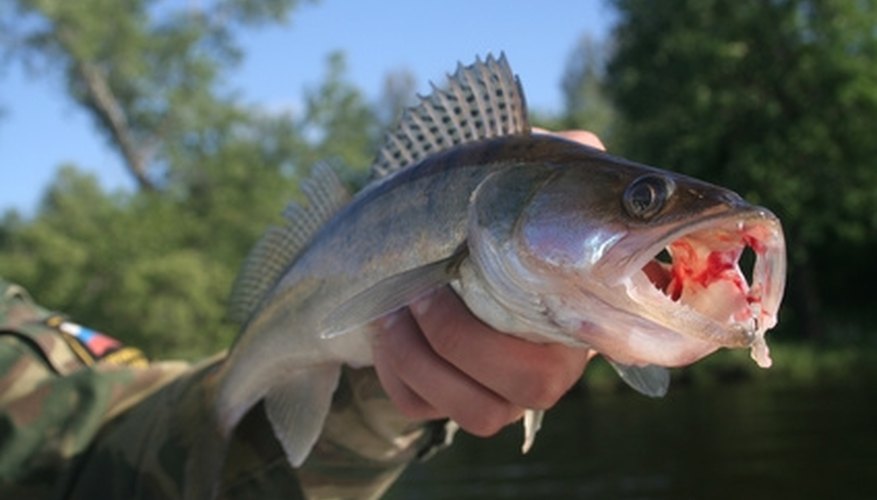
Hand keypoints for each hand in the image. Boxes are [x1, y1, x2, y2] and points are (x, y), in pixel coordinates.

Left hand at [371, 130, 603, 436]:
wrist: (437, 253)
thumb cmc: (489, 220)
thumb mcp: (521, 183)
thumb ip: (558, 158)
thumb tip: (583, 141)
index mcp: (580, 316)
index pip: (604, 345)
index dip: (572, 328)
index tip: (503, 278)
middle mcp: (548, 370)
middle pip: (531, 388)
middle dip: (466, 337)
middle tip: (427, 287)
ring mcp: (498, 397)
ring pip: (475, 414)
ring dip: (422, 356)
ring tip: (395, 304)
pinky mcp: (444, 406)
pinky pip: (422, 408)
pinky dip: (395, 370)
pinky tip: (387, 325)